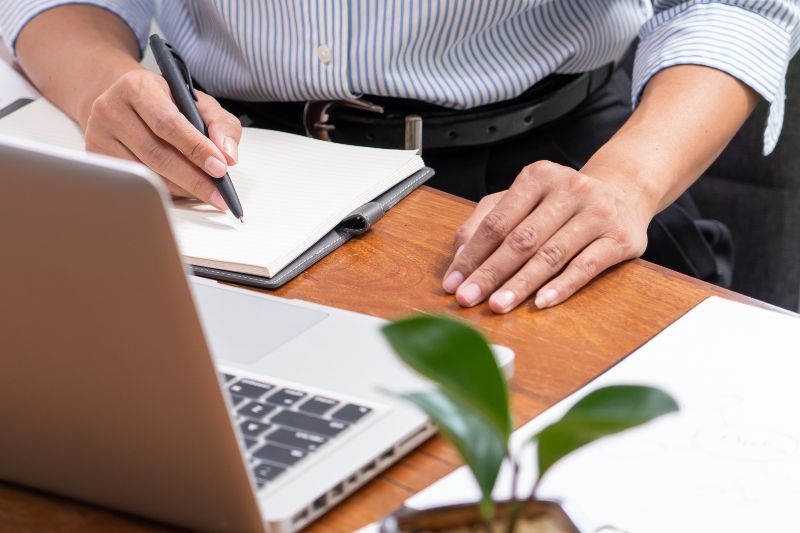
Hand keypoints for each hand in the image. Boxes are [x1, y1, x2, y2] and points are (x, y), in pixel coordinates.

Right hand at [83, 69, 241, 208]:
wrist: (123, 99)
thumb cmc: (164, 101)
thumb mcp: (197, 102)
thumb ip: (221, 124)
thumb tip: (228, 155)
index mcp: (136, 86)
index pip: (168, 123)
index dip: (196, 148)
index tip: (220, 168)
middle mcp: (111, 108)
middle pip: (156, 153)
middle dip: (193, 178)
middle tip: (218, 194)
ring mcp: (98, 133)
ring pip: (146, 172)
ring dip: (181, 188)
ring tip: (206, 194)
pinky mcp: (95, 155)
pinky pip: (135, 182)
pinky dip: (164, 190)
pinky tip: (183, 190)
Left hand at [442, 161, 652, 311]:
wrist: (624, 191)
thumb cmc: (562, 201)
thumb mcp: (523, 199)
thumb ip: (486, 221)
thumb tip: (461, 257)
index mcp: (537, 177)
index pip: (497, 222)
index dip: (472, 255)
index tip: (453, 283)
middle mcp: (568, 189)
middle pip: (521, 239)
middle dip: (491, 273)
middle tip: (469, 298)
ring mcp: (596, 213)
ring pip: (551, 254)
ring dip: (521, 284)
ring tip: (498, 305)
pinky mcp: (619, 238)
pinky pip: (586, 267)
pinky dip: (562, 286)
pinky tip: (540, 303)